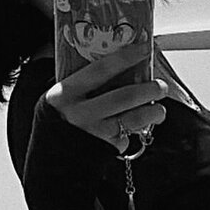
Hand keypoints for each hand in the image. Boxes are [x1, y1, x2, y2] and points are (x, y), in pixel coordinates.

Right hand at [45, 44, 168, 153]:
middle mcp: (81, 113)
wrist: (49, 160)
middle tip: (160, 86)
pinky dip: (134, 132)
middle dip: (149, 89)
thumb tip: (116, 62)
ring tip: (159, 109)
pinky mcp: (105, 148)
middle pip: (126, 96)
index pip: (102, 69)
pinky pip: (127, 136)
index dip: (127, 57)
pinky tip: (134, 129)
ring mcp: (95, 132)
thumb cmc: (58, 121)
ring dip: (154, 112)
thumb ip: (82, 82)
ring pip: (134, 119)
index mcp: (66, 93)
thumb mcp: (62, 98)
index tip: (145, 49)